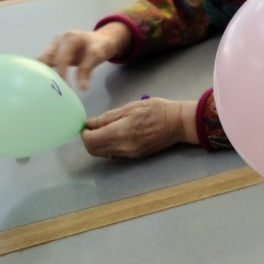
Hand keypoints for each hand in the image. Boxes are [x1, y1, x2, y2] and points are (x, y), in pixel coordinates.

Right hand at [39, 22, 131, 88]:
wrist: (102, 39)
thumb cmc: (100, 46)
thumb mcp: (97, 56)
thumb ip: (87, 71)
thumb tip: (82, 88)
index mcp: (69, 38)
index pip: (61, 58)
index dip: (61, 72)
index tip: (63, 86)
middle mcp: (59, 40)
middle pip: (45, 58)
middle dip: (46, 73)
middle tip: (50, 88)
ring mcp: (54, 45)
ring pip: (43, 60)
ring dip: (44, 72)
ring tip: (48, 86)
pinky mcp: (54, 51)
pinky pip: (47, 61)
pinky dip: (47, 71)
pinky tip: (49, 81)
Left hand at [82, 97, 197, 157]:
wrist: (179, 123)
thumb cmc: (157, 109)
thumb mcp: (131, 107)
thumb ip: (108, 117)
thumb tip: (90, 123)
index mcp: (120, 133)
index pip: (90, 141)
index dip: (84, 133)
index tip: (87, 124)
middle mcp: (122, 148)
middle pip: (93, 150)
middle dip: (89, 139)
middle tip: (93, 127)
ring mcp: (129, 154)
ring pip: (103, 154)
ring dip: (98, 144)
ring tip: (105, 130)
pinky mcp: (136, 156)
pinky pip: (114, 154)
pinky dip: (109, 146)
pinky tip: (117, 135)